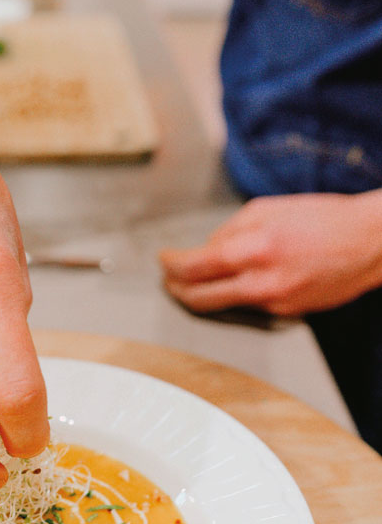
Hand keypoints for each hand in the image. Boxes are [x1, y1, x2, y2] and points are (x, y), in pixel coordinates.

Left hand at [159, 192, 381, 315]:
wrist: (370, 244)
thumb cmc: (324, 219)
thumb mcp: (267, 209)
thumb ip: (230, 230)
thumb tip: (205, 249)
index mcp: (255, 248)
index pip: (195, 266)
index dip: (170, 265)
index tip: (163, 259)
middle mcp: (262, 281)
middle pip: (199, 297)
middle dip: (175, 288)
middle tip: (167, 278)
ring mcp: (274, 303)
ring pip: (220, 306)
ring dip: (199, 295)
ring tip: (189, 283)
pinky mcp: (285, 314)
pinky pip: (247, 306)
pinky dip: (234, 294)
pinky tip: (234, 283)